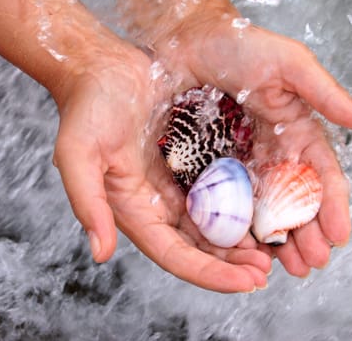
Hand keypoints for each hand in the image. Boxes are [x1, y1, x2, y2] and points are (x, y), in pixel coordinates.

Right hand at [52, 40, 270, 292]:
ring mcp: (172, 187)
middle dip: (232, 265)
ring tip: (273, 251)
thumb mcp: (78, 152)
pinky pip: (217, 195)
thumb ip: (87, 202)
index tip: (248, 282)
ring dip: (240, 243)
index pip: (176, 256)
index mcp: (133, 211)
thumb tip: (100, 253)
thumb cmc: (87, 107)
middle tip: (268, 271)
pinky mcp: (187, 166)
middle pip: (199, 249)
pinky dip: (239, 209)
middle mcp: (155, 206)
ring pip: (211, 227)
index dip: (211, 274)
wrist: (101, 68)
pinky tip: (262, 212)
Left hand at [151, 0, 351, 276]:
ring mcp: (247, 161)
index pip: (322, 175)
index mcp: (299, 130)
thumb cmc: (242, 46)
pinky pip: (234, 201)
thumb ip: (329, 97)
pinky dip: (244, 227)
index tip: (339, 234)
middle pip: (297, 201)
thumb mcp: (291, 66)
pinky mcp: (218, 166)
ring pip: (268, 209)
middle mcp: (276, 151)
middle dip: (308, 233)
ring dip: (281, 240)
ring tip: (288, 266)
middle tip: (311, 263)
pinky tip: (249, 248)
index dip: (333, 205)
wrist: (189, 41)